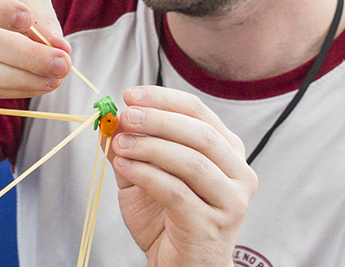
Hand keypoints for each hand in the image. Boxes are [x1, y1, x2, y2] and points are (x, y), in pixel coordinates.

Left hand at [109, 86, 255, 266]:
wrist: (183, 266)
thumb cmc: (168, 220)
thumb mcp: (143, 177)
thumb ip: (129, 149)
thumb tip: (107, 121)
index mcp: (226, 152)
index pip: (199, 112)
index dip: (163, 99)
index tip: (130, 95)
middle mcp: (237, 173)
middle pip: (199, 133)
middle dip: (158, 120)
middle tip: (125, 116)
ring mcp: (229, 200)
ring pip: (191, 161)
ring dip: (150, 147)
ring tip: (120, 144)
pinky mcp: (211, 224)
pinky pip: (177, 192)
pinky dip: (147, 175)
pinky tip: (124, 168)